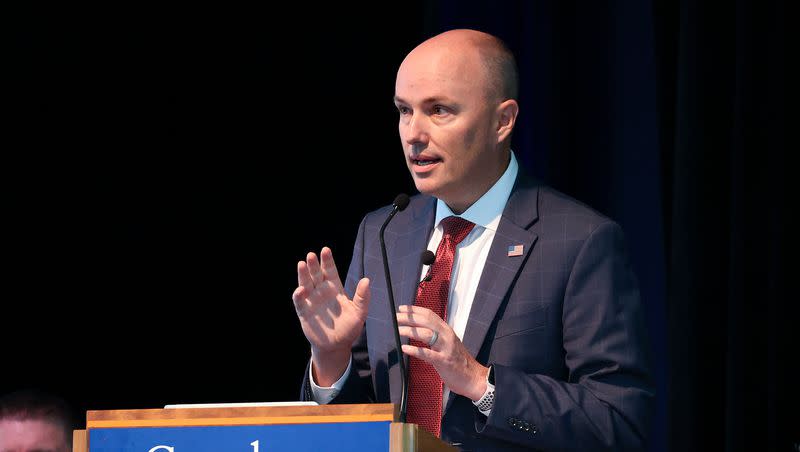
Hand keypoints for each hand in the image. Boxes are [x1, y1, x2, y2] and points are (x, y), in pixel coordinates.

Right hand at [292, 247, 370, 385]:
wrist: (336, 346)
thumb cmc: (349, 329)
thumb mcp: (359, 313)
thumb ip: (363, 297)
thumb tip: (366, 280)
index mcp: (335, 289)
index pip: (330, 271)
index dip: (327, 261)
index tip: (325, 250)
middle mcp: (322, 291)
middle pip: (316, 274)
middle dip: (314, 264)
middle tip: (312, 255)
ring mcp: (312, 300)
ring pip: (306, 283)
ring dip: (303, 274)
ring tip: (302, 264)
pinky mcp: (304, 311)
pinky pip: (299, 301)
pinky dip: (299, 294)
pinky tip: (301, 290)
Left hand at [397, 305, 488, 400]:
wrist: (473, 377)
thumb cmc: (458, 361)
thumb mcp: (447, 343)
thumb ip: (435, 336)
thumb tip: (417, 330)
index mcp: (446, 330)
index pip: (429, 314)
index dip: (414, 310)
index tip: (402, 308)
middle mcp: (446, 335)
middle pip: (426, 321)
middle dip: (409, 317)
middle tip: (396, 317)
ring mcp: (446, 348)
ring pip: (426, 334)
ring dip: (410, 330)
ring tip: (398, 330)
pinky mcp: (444, 361)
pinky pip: (427, 354)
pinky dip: (415, 350)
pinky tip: (405, 348)